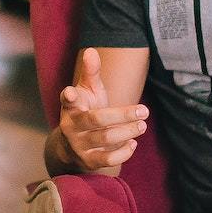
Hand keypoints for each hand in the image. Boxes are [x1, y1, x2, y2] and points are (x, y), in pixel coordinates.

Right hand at [57, 47, 148, 172]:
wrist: (73, 145)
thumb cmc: (86, 110)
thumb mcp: (87, 91)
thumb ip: (91, 72)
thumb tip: (91, 51)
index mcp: (70, 106)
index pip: (67, 99)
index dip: (69, 96)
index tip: (71, 92)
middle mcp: (71, 126)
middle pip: (96, 119)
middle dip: (122, 115)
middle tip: (144, 110)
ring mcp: (78, 145)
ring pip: (104, 139)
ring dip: (127, 132)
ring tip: (142, 125)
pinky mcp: (88, 161)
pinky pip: (107, 160)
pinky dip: (123, 152)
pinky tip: (133, 143)